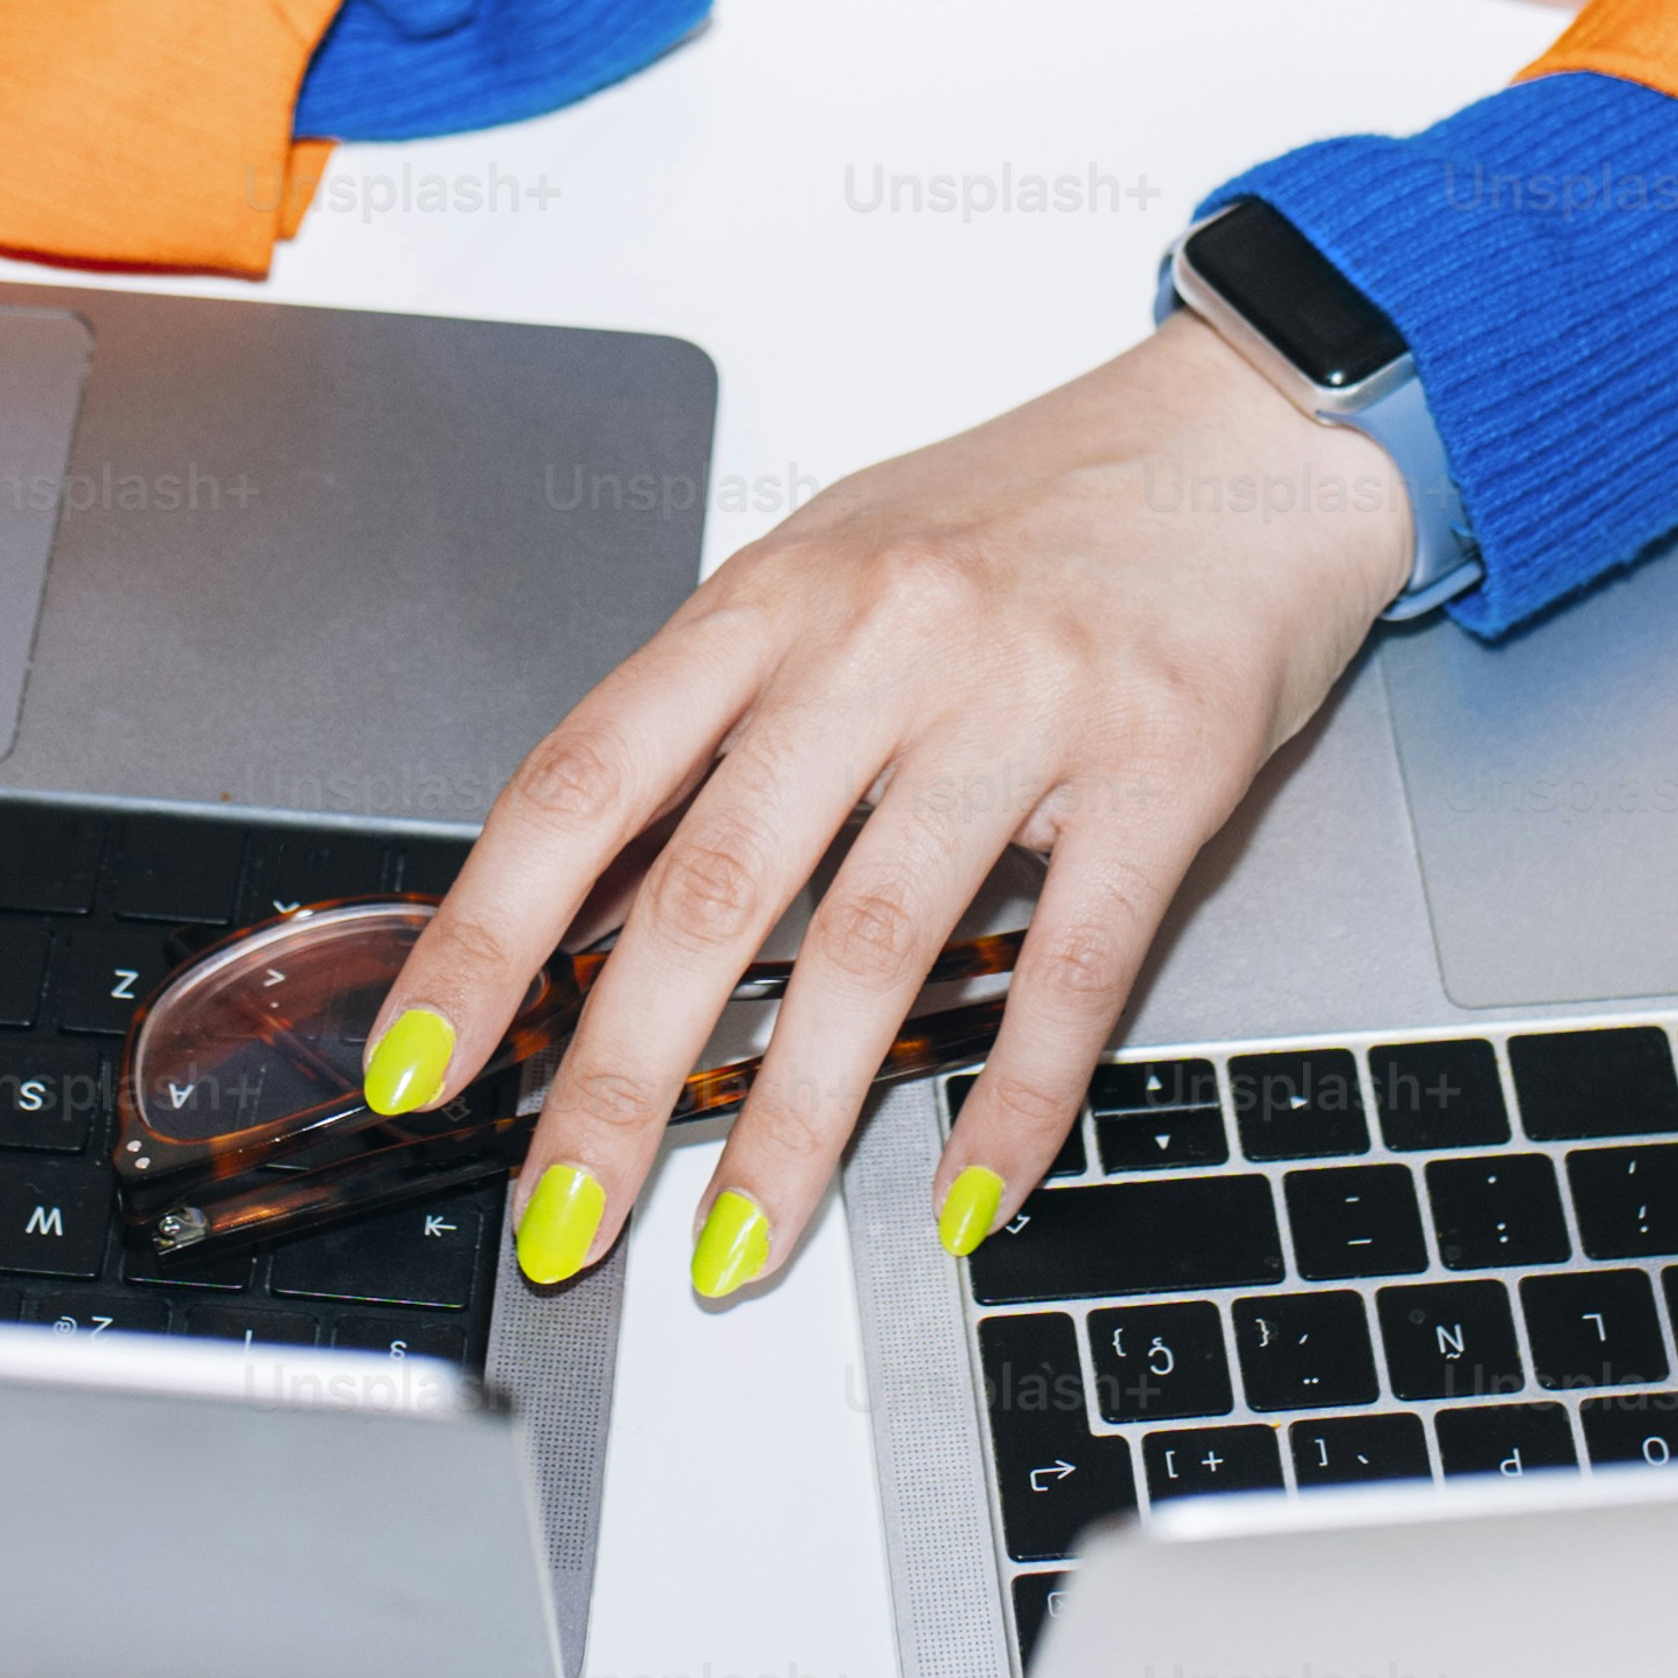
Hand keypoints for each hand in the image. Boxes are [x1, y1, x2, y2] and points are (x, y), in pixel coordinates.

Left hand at [351, 311, 1416, 1300]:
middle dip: (617, 1082)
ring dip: (791, 1127)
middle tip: (560, 1215)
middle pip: (712, 894)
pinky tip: (962, 1196)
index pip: (586, 782)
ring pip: (873, 952)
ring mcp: (1023, 706)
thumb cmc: (1037, 510)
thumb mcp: (838, 572)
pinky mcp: (1158, 771)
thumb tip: (601, 897)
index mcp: (774, 600)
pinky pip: (1069, 971)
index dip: (486, 934)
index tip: (423, 1063)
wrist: (1254, 428)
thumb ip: (725, 719)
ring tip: (735, 1249)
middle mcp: (882, 645)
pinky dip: (1011, 1104)